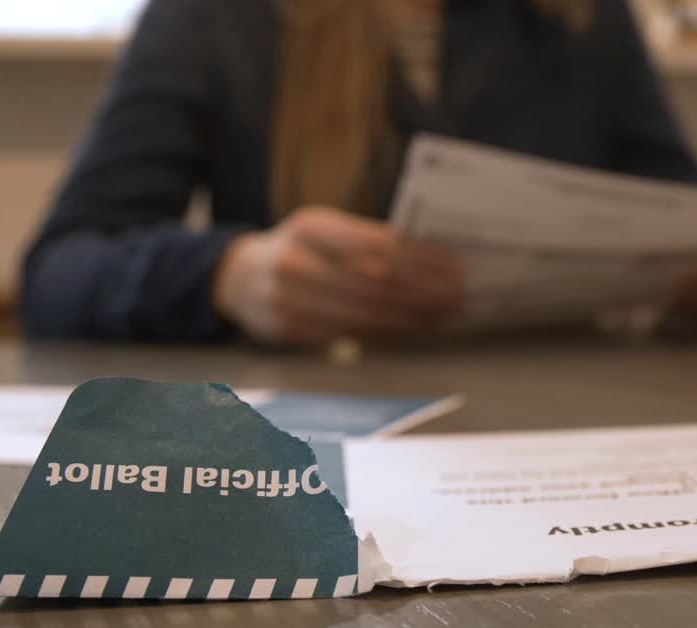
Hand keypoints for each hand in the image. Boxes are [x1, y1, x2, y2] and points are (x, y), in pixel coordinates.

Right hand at [214, 206, 462, 343]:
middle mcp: (296, 260)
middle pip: (376, 282)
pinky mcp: (287, 329)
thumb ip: (367, 240)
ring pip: (364, 313)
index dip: (423, 259)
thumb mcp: (325, 229)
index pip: (379, 244)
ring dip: (411, 317)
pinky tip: (410, 327)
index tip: (457, 269)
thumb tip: (433, 260)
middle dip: (425, 293)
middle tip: (458, 299)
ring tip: (443, 315)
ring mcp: (288, 298)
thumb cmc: (298, 248)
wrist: (238, 278)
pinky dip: (385, 330)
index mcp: (311, 226)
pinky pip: (348, 332)